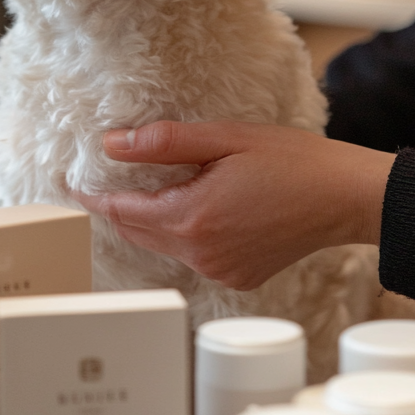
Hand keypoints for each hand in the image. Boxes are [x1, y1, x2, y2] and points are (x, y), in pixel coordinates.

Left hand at [73, 121, 394, 290]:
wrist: (345, 198)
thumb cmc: (293, 161)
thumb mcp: (225, 138)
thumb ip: (164, 142)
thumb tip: (112, 144)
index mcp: (192, 218)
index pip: (121, 211)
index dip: (91, 196)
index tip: (69, 182)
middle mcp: (200, 253)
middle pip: (137, 231)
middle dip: (118, 207)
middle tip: (99, 181)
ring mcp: (219, 270)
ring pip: (164, 244)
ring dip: (153, 218)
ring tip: (155, 185)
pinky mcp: (238, 276)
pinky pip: (194, 255)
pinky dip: (185, 233)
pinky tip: (201, 206)